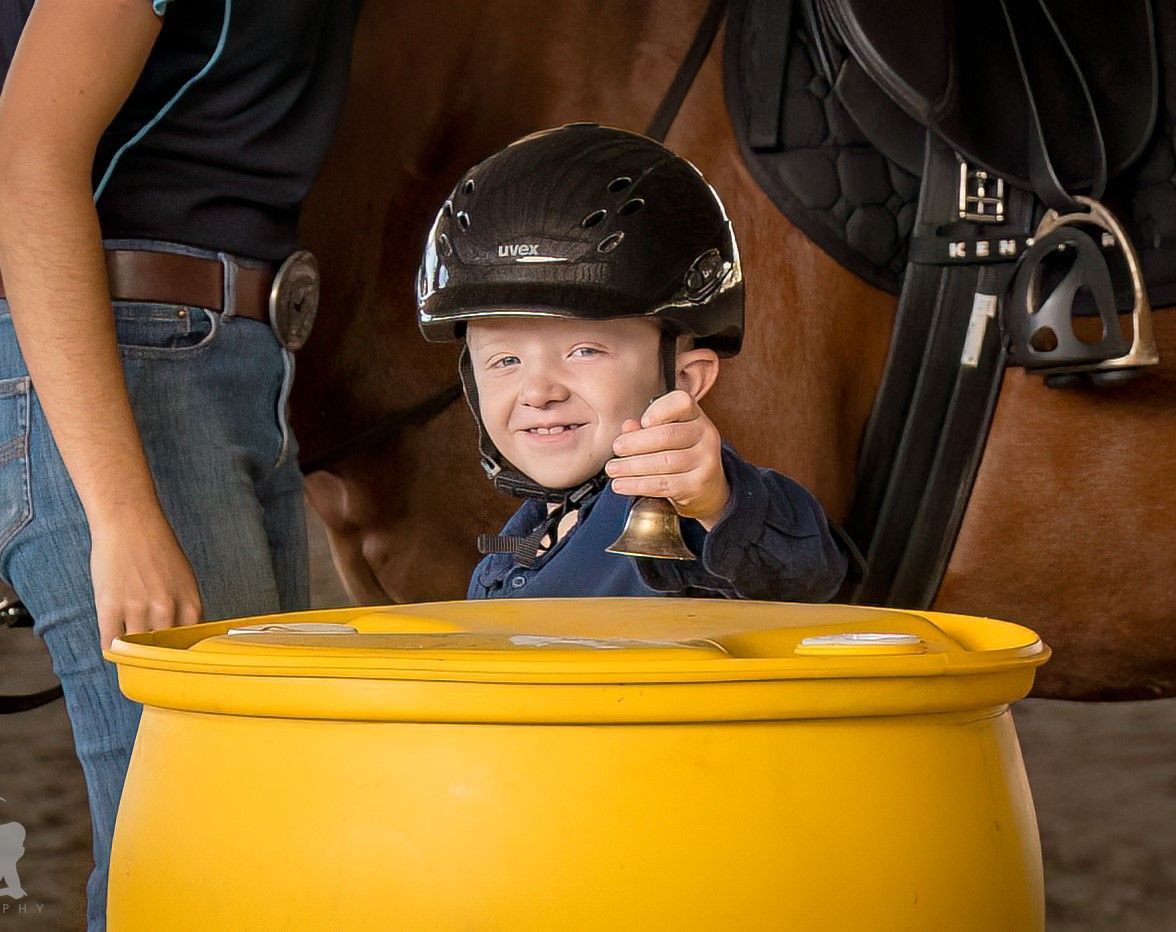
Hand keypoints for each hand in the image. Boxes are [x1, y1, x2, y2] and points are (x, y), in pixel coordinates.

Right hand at [90, 511, 202, 650]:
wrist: (130, 521)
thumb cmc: (157, 547)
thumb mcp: (184, 578)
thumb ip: (185, 608)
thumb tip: (185, 638)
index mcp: (190, 602)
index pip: (190, 645)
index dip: (181, 655)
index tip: (175, 662)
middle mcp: (166, 608)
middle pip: (163, 651)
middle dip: (157, 658)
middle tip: (151, 664)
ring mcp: (137, 608)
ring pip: (136, 650)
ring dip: (133, 655)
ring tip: (133, 656)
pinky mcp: (110, 606)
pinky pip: (111, 643)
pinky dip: (113, 650)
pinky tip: (115, 649)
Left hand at [605, 390, 730, 529]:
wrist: (706, 486)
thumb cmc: (679, 453)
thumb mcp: (664, 435)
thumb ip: (644, 429)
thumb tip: (627, 427)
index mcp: (695, 415)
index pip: (681, 403)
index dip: (660, 411)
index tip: (643, 421)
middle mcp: (706, 434)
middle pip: (668, 435)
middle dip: (636, 443)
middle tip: (616, 448)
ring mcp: (706, 460)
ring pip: (664, 462)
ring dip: (632, 466)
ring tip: (612, 469)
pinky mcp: (698, 484)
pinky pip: (663, 484)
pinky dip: (638, 484)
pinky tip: (621, 484)